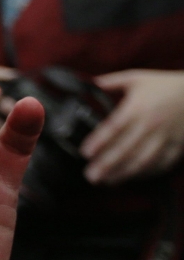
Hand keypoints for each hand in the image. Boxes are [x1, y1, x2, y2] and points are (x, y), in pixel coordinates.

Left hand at [81, 70, 183, 184]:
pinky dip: (147, 173)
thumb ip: (112, 81)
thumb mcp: (136, 78)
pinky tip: (132, 178)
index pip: (114, 127)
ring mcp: (166, 138)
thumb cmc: (165, 85)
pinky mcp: (178, 147)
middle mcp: (150, 125)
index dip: (99, 141)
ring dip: (124, 173)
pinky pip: (161, 164)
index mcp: (137, 107)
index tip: (85, 153)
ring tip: (107, 181)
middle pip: (126, 149)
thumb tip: (91, 83)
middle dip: (107, 164)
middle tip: (90, 175)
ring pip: (143, 160)